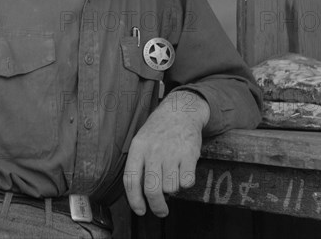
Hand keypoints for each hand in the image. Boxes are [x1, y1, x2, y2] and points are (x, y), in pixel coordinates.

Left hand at [123, 90, 209, 217]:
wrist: (181, 110)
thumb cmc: (159, 129)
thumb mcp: (142, 140)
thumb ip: (138, 164)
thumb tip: (139, 195)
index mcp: (138, 147)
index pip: (131, 181)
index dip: (134, 201)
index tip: (140, 211)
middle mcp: (153, 150)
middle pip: (152, 190)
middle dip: (157, 207)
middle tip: (161, 211)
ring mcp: (172, 152)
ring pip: (170, 188)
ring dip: (173, 188)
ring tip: (173, 174)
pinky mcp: (189, 154)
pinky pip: (187, 182)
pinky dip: (186, 181)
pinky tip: (184, 169)